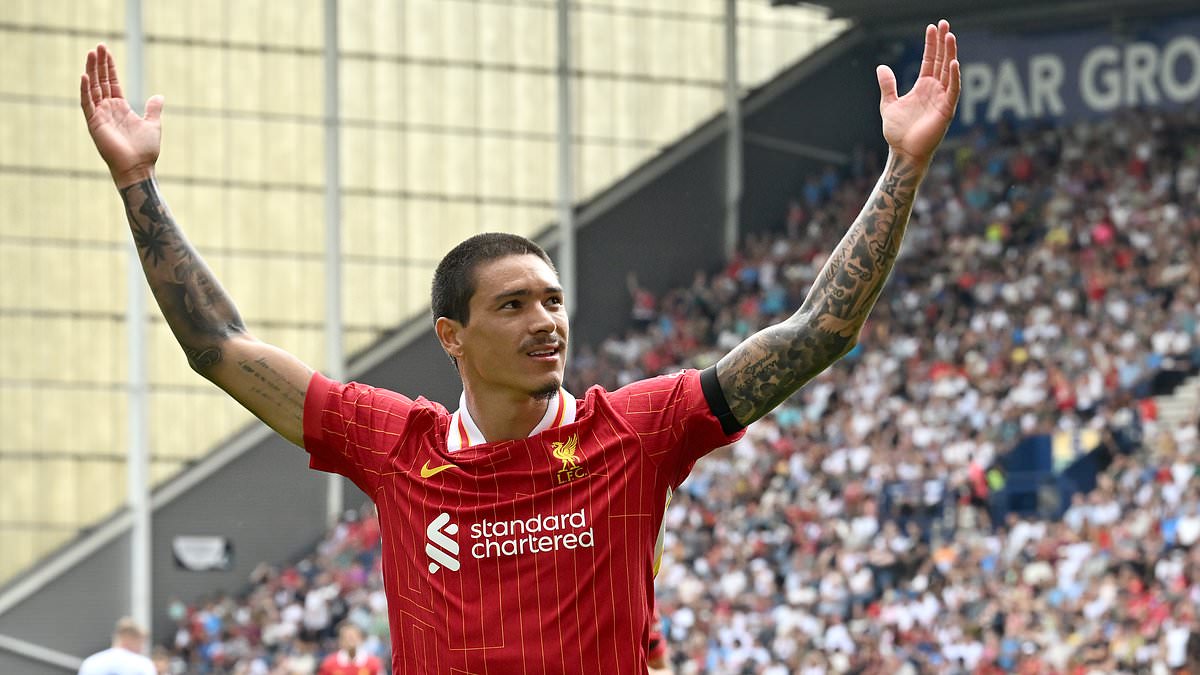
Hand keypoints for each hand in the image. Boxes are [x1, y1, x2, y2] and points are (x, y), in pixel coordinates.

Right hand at [80, 44, 164, 186]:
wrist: (139, 168)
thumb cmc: (145, 150)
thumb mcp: (153, 124)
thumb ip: (153, 109)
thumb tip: (159, 96)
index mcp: (121, 108)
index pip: (111, 82)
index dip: (109, 67)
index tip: (105, 51)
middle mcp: (108, 109)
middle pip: (101, 81)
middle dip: (99, 64)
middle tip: (98, 46)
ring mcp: (100, 115)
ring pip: (93, 88)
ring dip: (91, 71)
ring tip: (91, 54)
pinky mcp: (94, 123)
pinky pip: (87, 104)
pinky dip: (85, 90)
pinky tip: (85, 76)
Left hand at [876, 20, 960, 165]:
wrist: (903, 152)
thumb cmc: (898, 132)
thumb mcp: (888, 104)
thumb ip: (888, 85)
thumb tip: (881, 66)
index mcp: (923, 87)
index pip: (930, 60)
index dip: (931, 44)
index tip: (932, 27)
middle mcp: (935, 90)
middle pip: (941, 61)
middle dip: (943, 43)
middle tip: (945, 23)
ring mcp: (942, 99)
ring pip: (949, 72)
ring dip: (950, 54)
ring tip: (950, 36)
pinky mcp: (946, 110)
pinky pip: (952, 91)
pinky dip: (953, 77)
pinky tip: (953, 63)